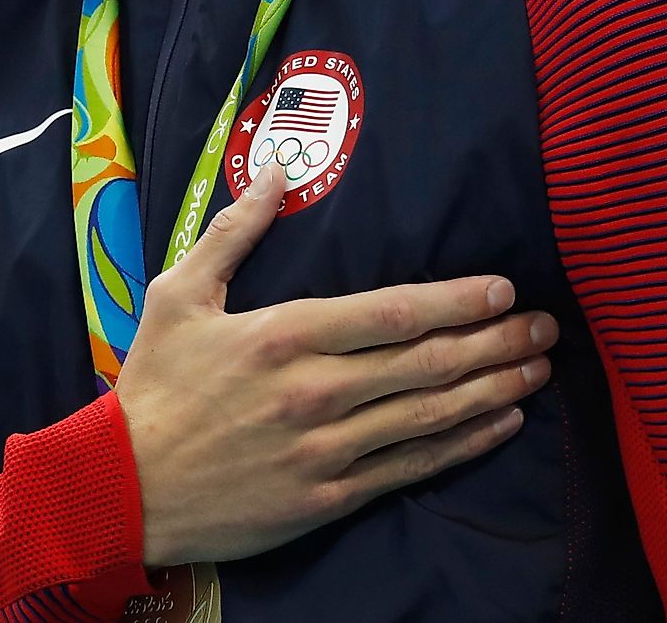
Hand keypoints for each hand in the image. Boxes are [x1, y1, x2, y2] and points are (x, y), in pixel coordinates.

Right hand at [113, 160, 558, 567]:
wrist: (120, 488)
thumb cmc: (153, 387)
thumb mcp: (178, 294)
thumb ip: (236, 231)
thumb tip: (277, 170)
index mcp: (284, 334)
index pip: (393, 311)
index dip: (457, 300)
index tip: (503, 289)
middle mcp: (314, 390)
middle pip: (426, 362)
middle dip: (495, 342)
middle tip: (546, 327)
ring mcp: (325, 448)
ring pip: (429, 415)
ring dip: (493, 389)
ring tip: (537, 369)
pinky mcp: (328, 496)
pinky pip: (410, 468)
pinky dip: (462, 445)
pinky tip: (499, 424)